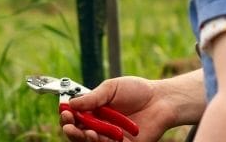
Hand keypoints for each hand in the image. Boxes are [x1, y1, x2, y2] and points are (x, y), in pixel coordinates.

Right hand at [59, 76, 174, 141]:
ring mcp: (109, 137)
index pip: (74, 116)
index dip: (67, 116)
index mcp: (94, 110)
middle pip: (78, 133)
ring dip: (83, 138)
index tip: (64, 112)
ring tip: (85, 131)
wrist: (161, 100)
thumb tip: (71, 103)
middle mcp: (99, 125)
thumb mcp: (112, 88)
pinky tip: (94, 135)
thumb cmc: (137, 91)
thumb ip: (93, 97)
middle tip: (68, 125)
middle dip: (71, 130)